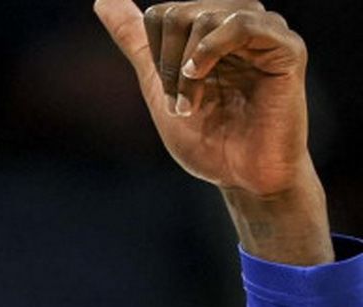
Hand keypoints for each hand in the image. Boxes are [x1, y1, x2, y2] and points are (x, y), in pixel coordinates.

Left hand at [95, 0, 332, 264]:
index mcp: (210, 28)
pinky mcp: (286, 48)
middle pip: (177, 13)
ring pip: (203, 16)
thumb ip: (134, 40)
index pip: (161, 14)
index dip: (154, 56)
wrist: (241, 176)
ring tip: (192, 104)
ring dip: (184, 67)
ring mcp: (265, 32)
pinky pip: (241, 23)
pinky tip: (201, 75)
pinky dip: (210, 50)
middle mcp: (238, 21)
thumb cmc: (206, 137)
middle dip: (166, 64)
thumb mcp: (158, 84)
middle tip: (181, 103)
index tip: (169, 93)